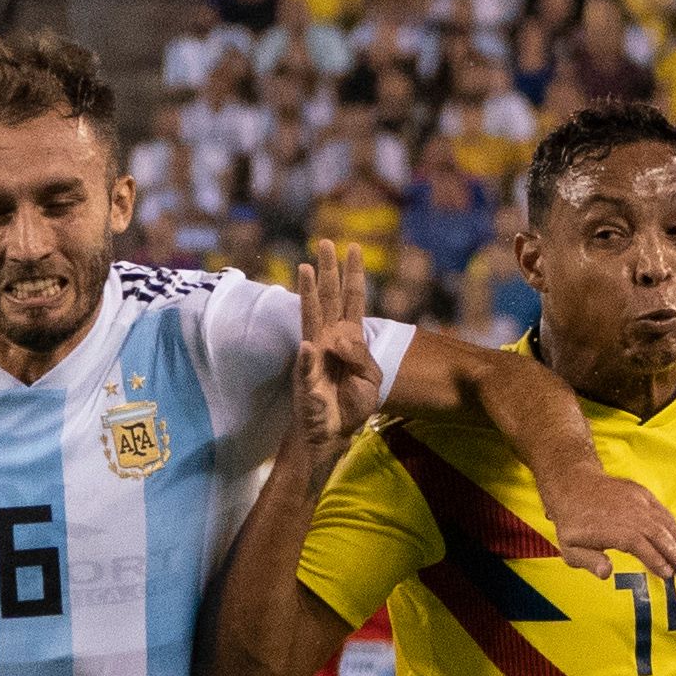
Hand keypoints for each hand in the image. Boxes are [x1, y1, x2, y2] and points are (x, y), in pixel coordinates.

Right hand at [295, 240, 381, 463]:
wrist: (332, 434)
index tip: (354, 247)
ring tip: (307, 269)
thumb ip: (361, 357)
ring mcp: (315, 356)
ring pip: (312, 319)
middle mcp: (329, 339)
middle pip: (329, 299)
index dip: (353, 274)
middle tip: (325, 242)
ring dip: (309, 295)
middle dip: (328, 270)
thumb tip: (340, 339)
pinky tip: (310, 346)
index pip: (352, 300)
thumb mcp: (370, 380)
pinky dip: (309, 357)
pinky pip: (307, 366)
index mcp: (350, 338)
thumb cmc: (351, 404)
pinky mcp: (305, 379)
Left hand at [541, 467, 675, 582]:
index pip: (641, 546)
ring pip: (669, 525)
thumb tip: (607, 573)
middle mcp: (632, 513)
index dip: (657, 561)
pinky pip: (665, 514)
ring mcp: (640, 502)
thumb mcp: (569, 547)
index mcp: (615, 528)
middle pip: (661, 536)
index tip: (670, 576)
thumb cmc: (571, 522)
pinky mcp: (645, 496)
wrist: (574, 483)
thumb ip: (588, 561)